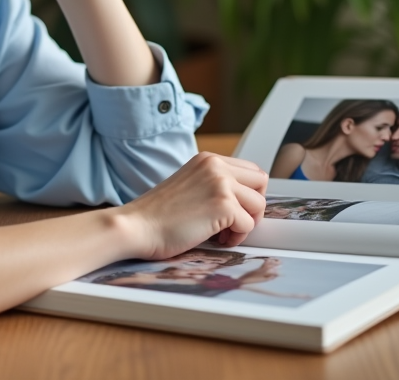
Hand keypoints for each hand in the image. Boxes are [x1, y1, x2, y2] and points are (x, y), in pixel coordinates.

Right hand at [116, 152, 267, 259]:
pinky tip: (216, 239)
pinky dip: (236, 237)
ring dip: (245, 224)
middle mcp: (216, 166)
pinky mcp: (223, 205)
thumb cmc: (157, 215)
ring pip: (259, 205)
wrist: (137, 226)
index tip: (234, 210)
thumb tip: (243, 201)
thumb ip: (214, 185)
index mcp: (207, 159)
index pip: (250, 170)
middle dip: (252, 206)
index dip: (247, 194)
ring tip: (222, 233)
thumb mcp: (190, 186)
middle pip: (261, 182)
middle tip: (233, 222)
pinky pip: (248, 225)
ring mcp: (221, 184)